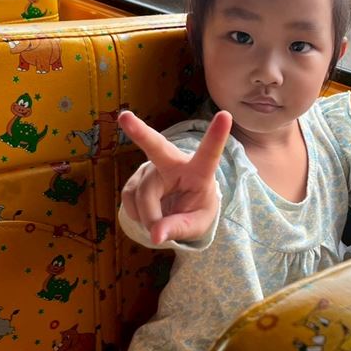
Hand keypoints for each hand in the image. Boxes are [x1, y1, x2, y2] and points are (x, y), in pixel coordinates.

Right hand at [119, 109, 231, 244]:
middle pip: (157, 147)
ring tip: (161, 222)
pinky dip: (137, 215)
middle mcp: (174, 162)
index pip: (209, 153)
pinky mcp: (135, 178)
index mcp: (200, 170)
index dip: (217, 136)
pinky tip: (149, 213)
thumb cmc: (197, 209)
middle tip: (125, 118)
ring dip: (149, 217)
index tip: (225, 115)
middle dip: (140, 132)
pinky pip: (129, 200)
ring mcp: (152, 167)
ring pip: (142, 196)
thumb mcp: (197, 225)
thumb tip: (155, 235)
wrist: (182, 206)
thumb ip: (178, 228)